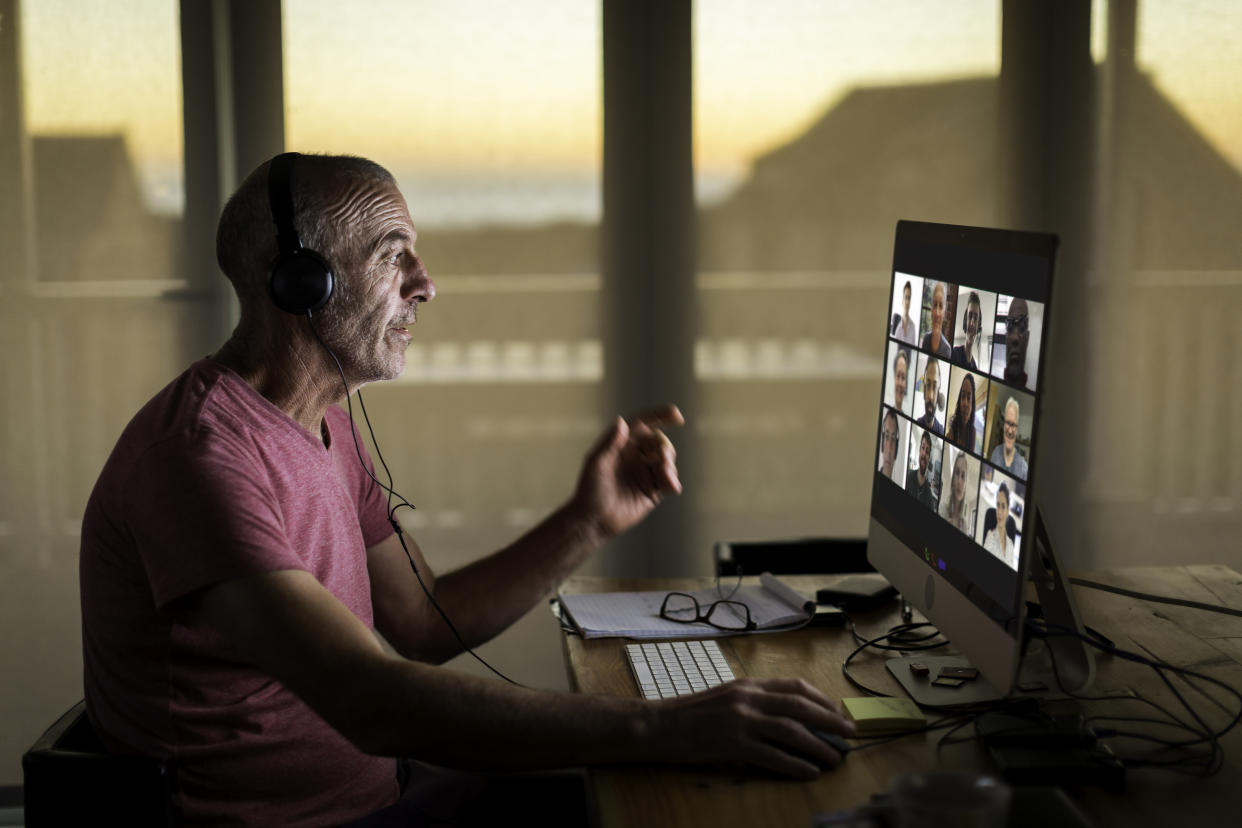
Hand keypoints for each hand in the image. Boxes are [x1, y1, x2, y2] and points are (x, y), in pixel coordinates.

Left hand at [571, 405, 683, 538]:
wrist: (594, 521)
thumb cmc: (589, 490)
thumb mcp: (596, 464)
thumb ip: (610, 443)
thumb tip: (622, 421)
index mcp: (622, 445)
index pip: (644, 424)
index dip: (660, 416)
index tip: (676, 414)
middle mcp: (636, 456)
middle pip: (659, 442)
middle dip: (665, 448)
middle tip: (663, 458)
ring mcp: (645, 473)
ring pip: (667, 461)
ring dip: (669, 465)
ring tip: (665, 477)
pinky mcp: (653, 490)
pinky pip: (669, 481)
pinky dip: (673, 481)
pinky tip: (672, 487)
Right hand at [655, 678, 854, 778]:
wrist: (659, 725)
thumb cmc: (692, 714)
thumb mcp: (727, 697)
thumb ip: (755, 701)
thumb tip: (790, 716)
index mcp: (748, 684)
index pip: (794, 686)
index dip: (821, 699)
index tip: (837, 712)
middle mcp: (748, 698)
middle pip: (799, 706)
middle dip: (830, 721)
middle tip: (850, 734)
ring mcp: (741, 721)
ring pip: (791, 731)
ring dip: (818, 746)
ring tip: (835, 758)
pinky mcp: (733, 744)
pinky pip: (772, 755)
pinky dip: (795, 765)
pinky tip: (809, 772)